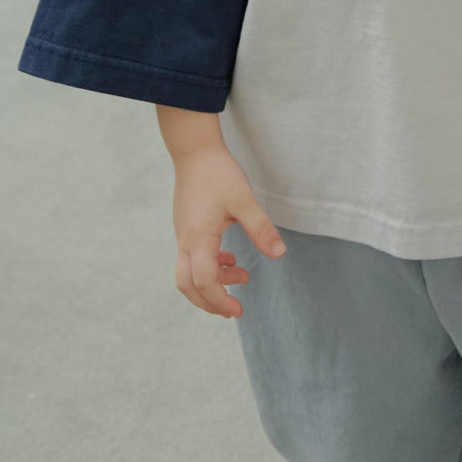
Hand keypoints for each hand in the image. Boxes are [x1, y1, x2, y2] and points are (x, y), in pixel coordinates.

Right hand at [155, 105, 284, 316]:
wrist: (194, 150)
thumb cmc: (218, 173)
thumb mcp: (244, 201)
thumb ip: (261, 229)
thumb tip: (279, 254)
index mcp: (199, 238)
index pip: (205, 281)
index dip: (220, 300)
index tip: (239, 310)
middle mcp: (186, 240)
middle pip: (187, 285)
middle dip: (208, 303)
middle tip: (233, 310)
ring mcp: (183, 234)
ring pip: (187, 273)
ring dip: (212, 283)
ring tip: (241, 275)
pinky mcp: (185, 227)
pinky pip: (191, 258)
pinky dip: (209, 266)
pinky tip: (230, 256)